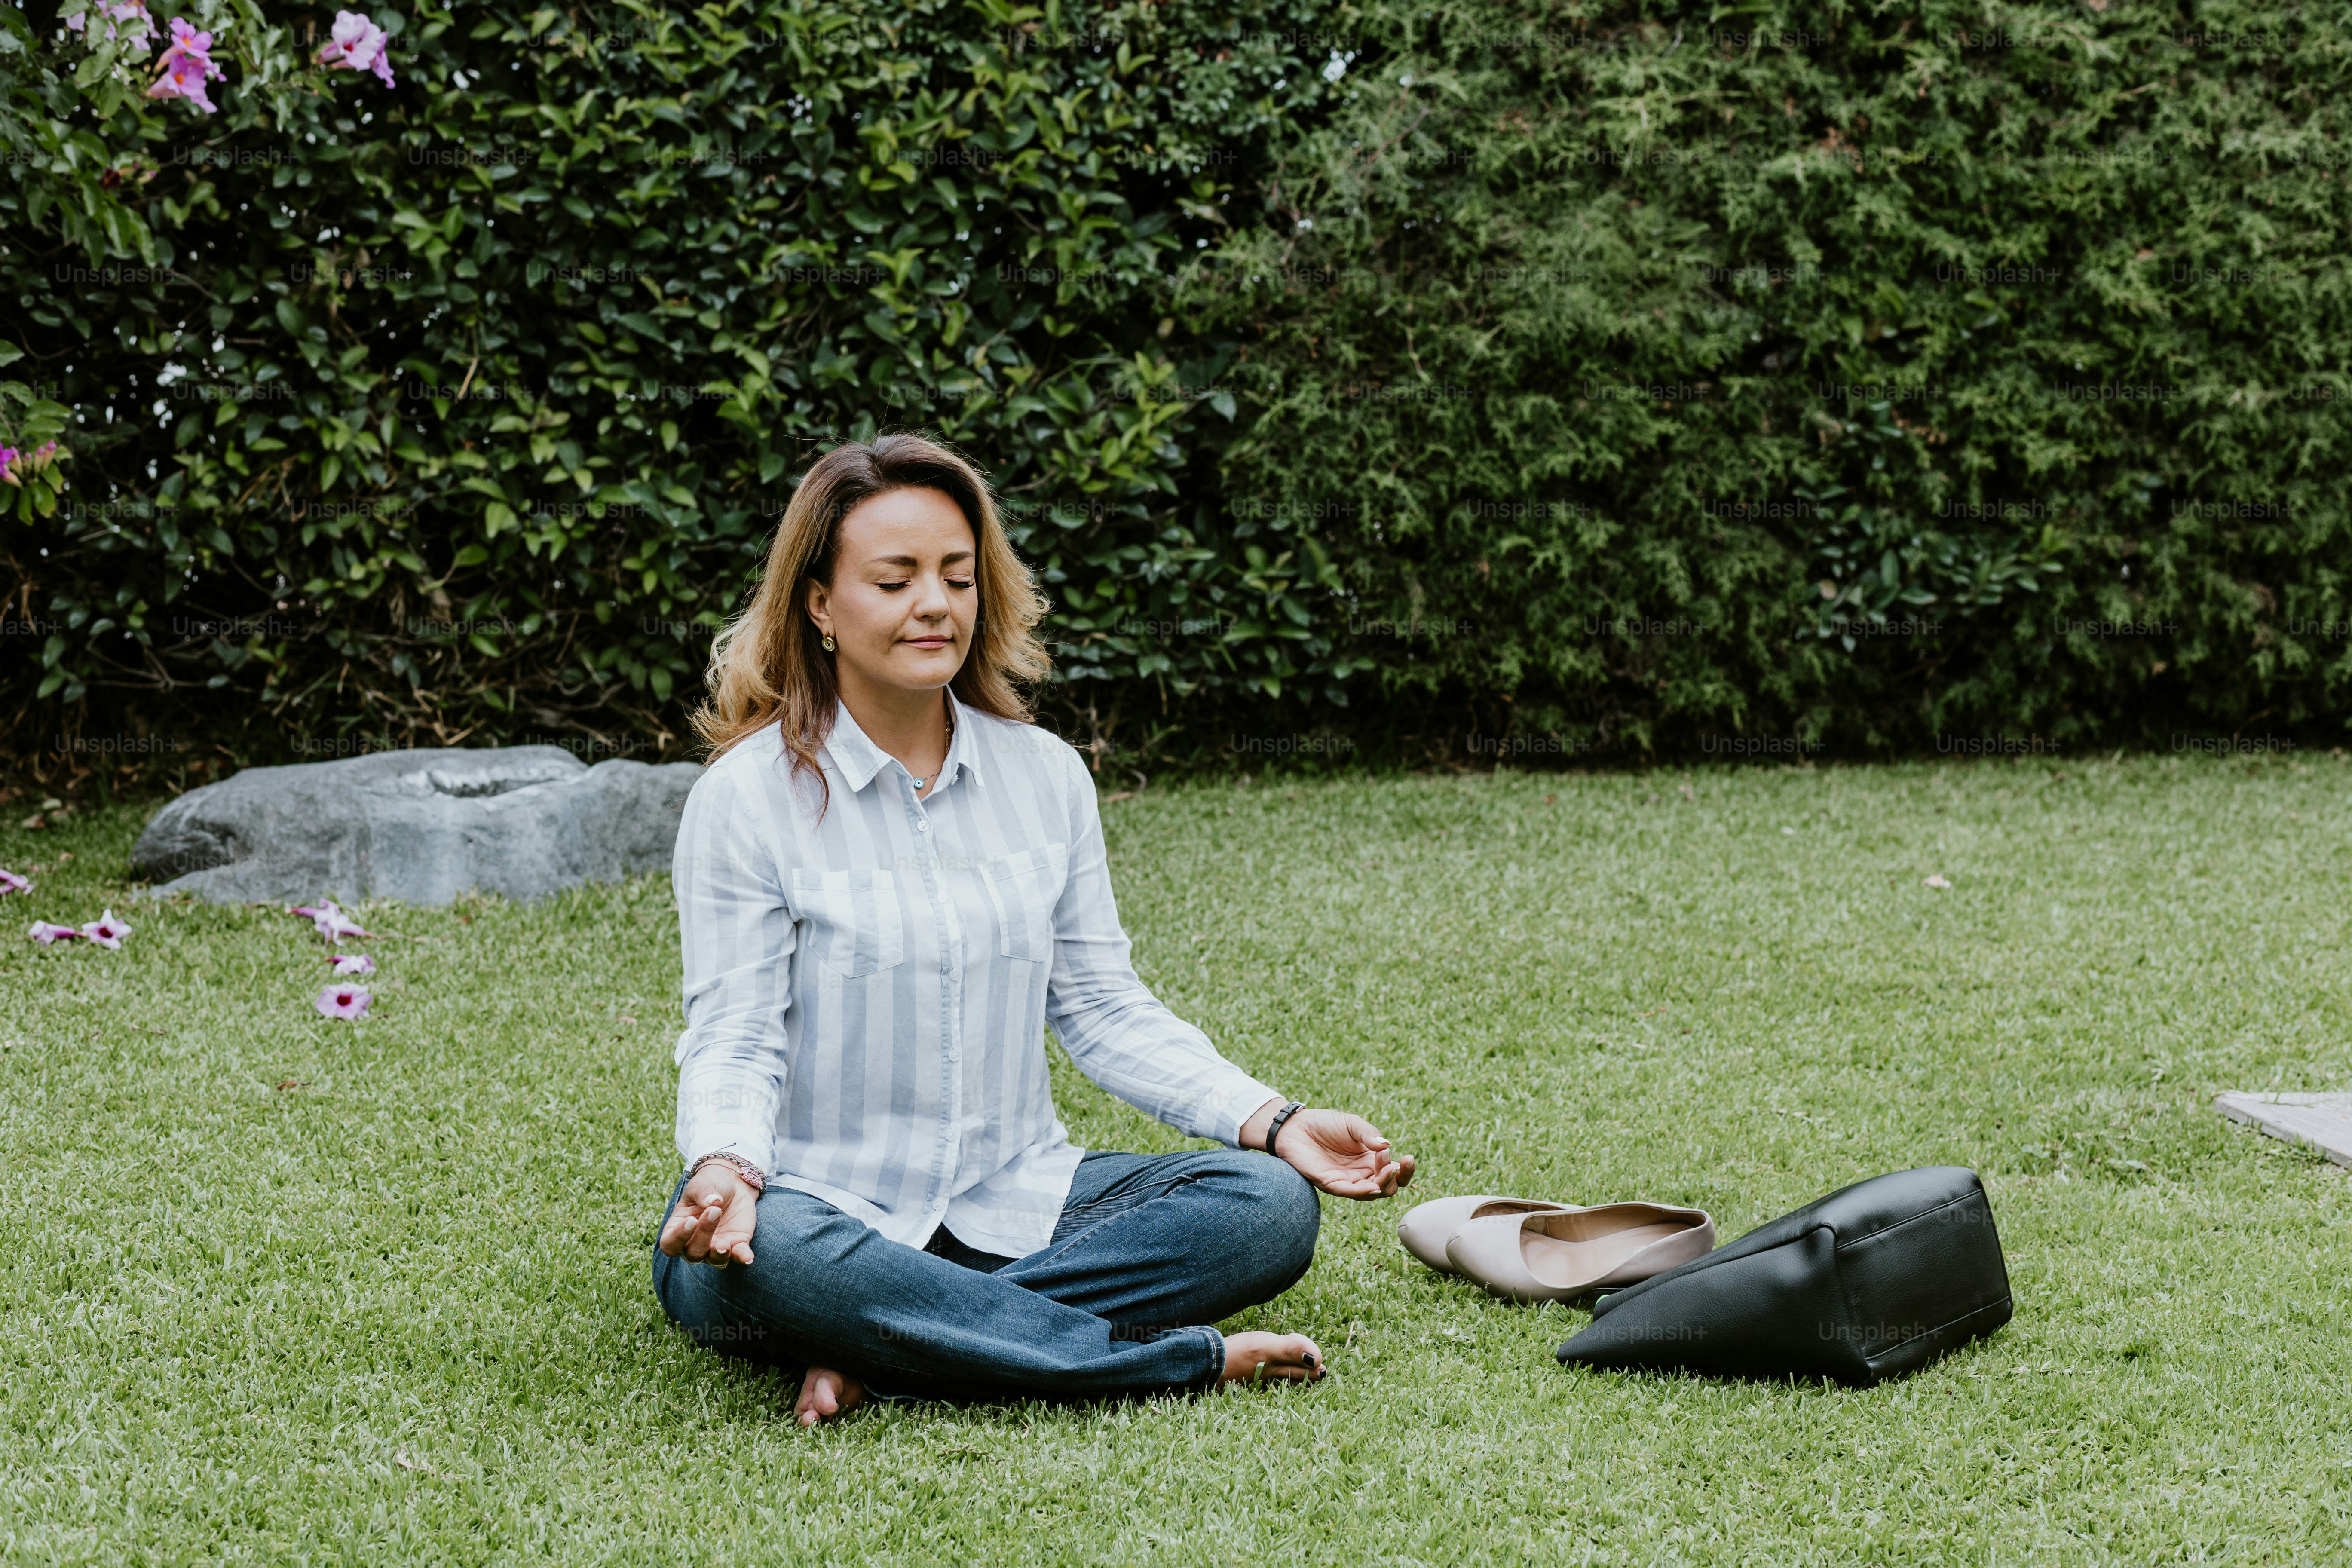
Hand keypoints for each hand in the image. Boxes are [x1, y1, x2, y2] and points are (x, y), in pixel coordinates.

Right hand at [658, 1164, 757, 1265]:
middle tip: (714, 1211)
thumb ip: (703, 1193)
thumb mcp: (702, 1184)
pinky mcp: (737, 1243)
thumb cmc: (709, 1185)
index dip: (678, 1237)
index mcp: (678, 1228)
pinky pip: (739, 1255)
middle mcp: (694, 1242)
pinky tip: (748, 1258)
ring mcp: (716, 1246)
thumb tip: (712, 1202)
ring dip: (719, 1253)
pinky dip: (743, 1257)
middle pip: (693, 1254)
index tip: (691, 1220)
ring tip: (725, 1244)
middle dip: (703, 1235)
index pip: (670, 1244)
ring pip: (714, 1259)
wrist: (733, 1184)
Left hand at [1265, 1107, 1414, 1199]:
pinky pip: (1348, 1193)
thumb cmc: (1325, 1124)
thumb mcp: (1352, 1124)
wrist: (1295, 1125)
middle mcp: (1361, 1173)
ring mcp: (1346, 1180)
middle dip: (1397, 1179)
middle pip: (1388, 1187)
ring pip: (1371, 1193)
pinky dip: (1362, 1191)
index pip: (1395, 1172)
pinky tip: (1373, 1186)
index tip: (1408, 1158)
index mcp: (1370, 1159)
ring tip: (1388, 1171)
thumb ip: (1369, 1134)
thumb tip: (1388, 1146)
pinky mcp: (1329, 1183)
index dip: (1405, 1169)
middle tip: (1396, 1165)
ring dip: (1383, 1185)